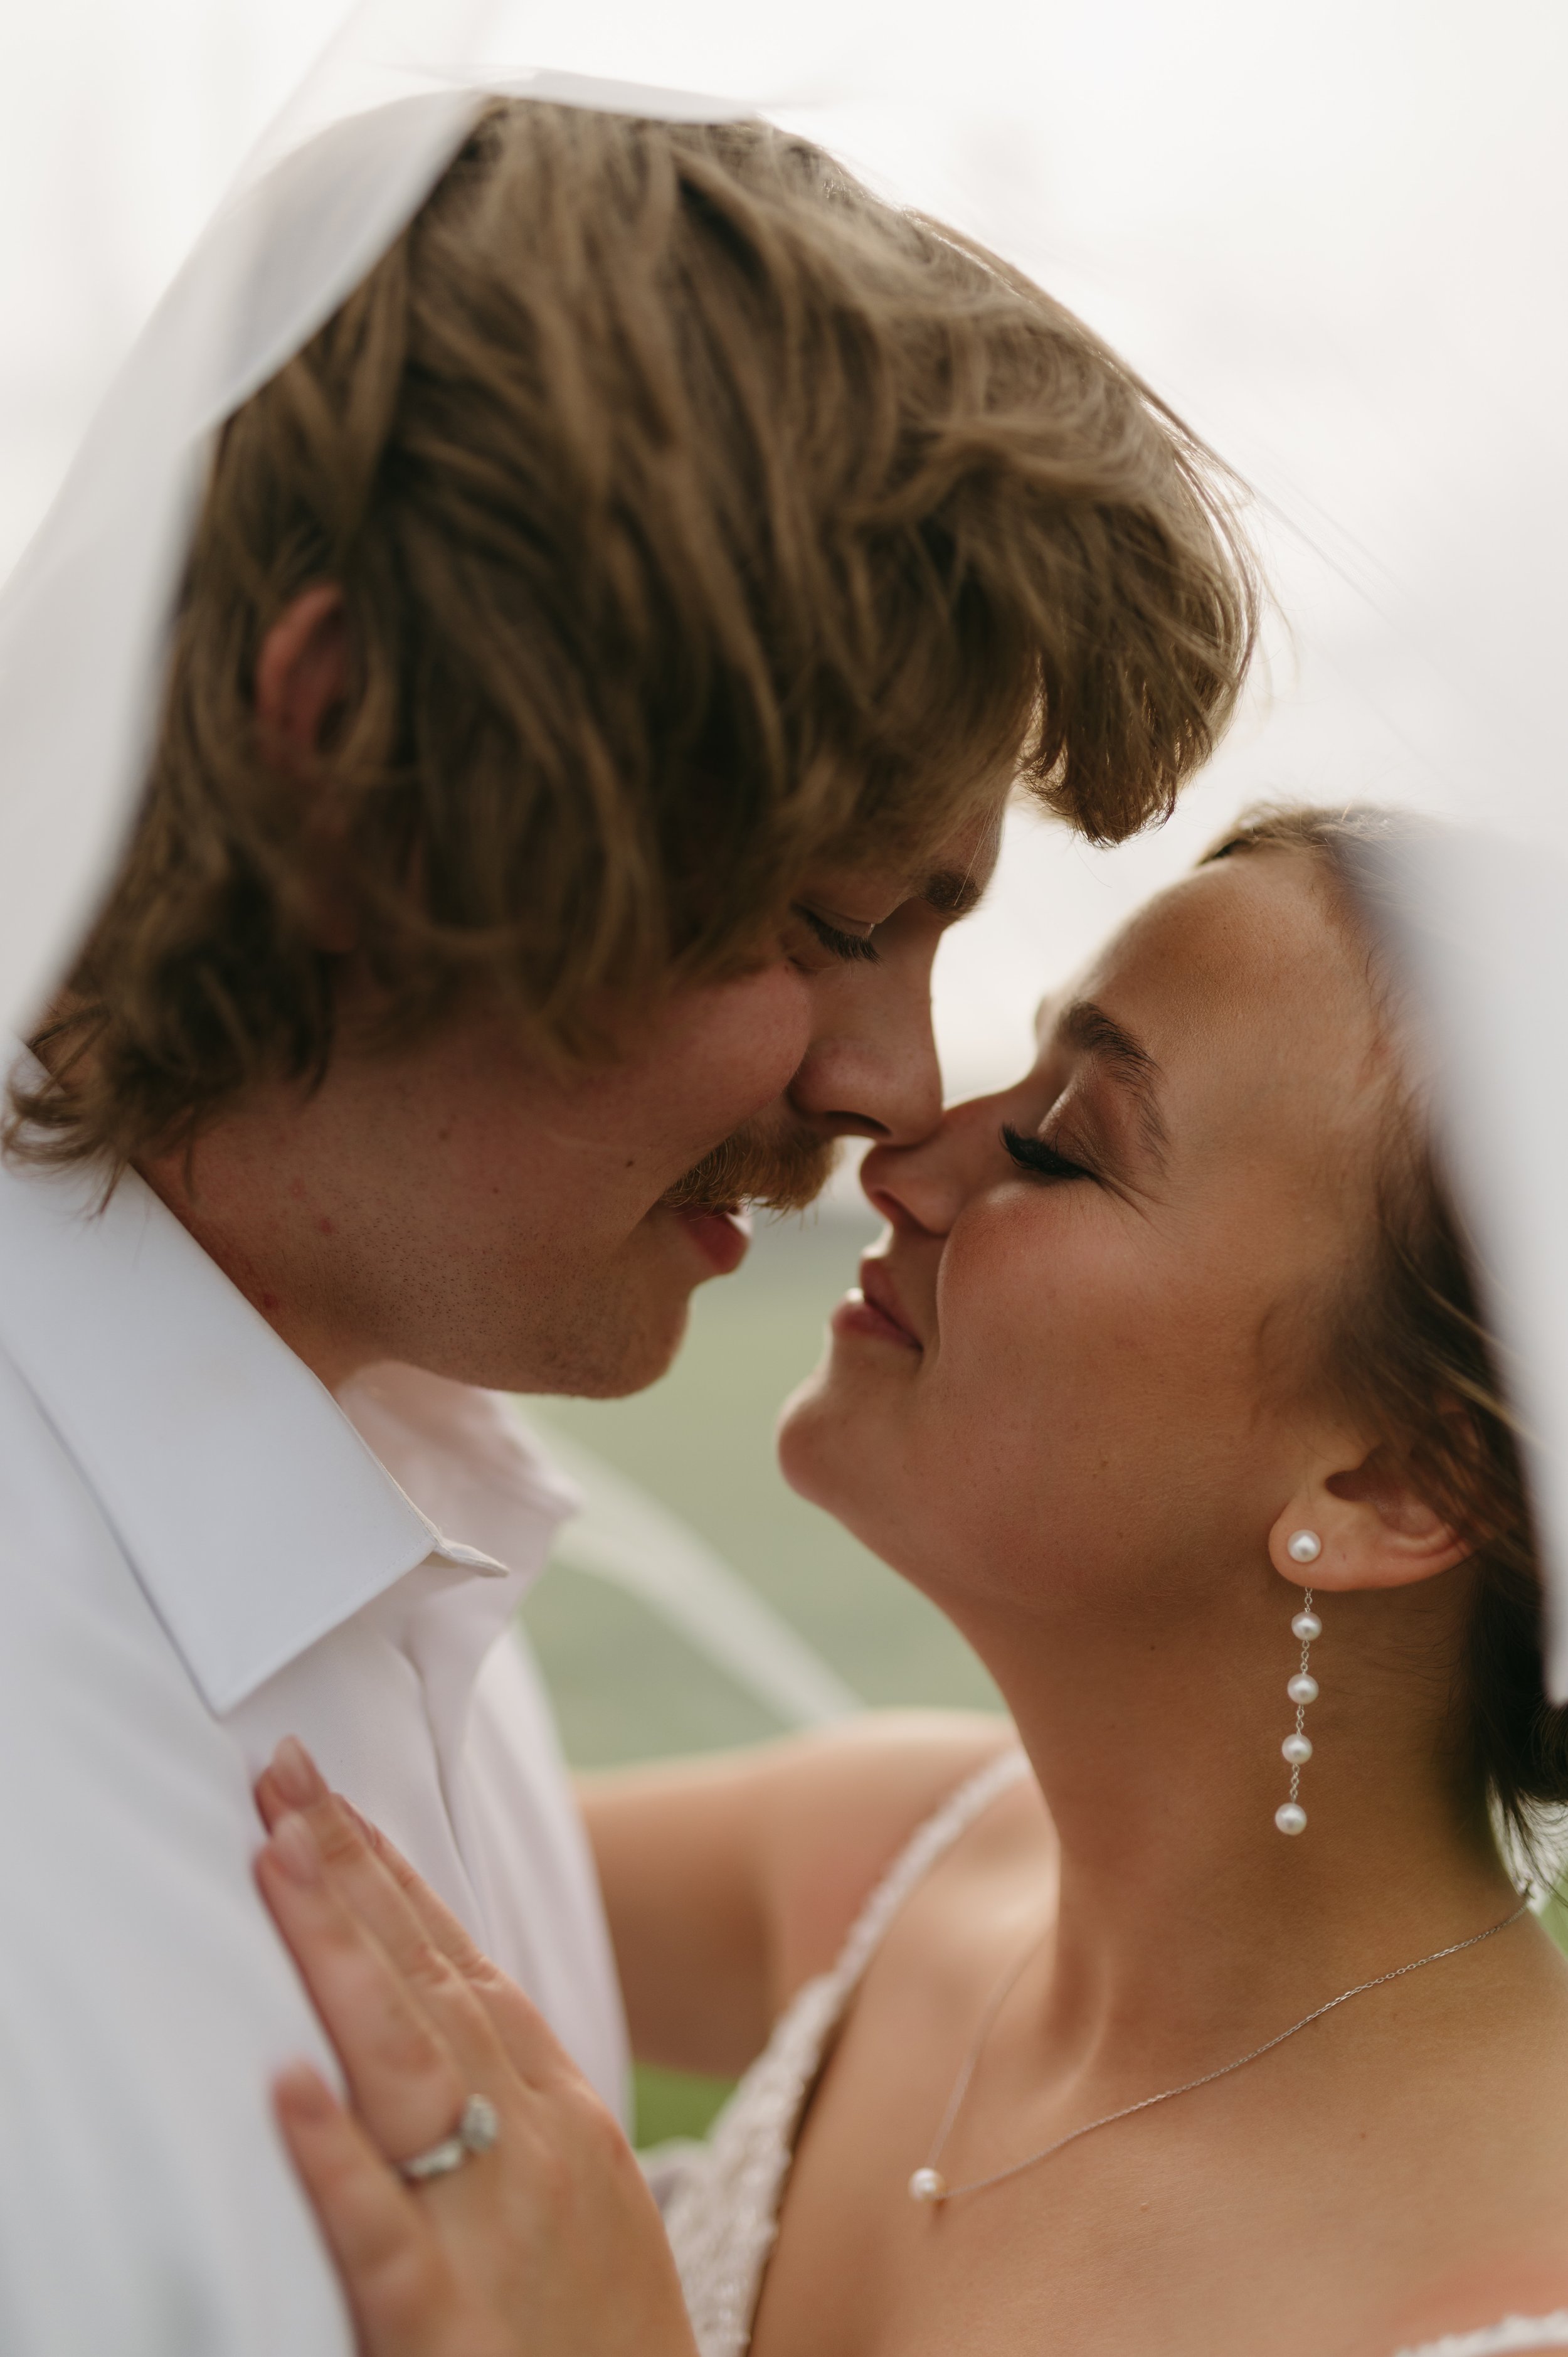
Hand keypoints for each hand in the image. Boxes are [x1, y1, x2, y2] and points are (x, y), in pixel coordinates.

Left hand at [254, 1740, 698, 2356]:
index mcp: (562, 2108)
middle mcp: (536, 2141)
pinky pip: (380, 2230)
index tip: (328, 1800)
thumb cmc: (601, 2331)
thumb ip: (511, 2096)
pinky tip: (284, 2091)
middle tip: (282, 1778)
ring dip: (337, 1955)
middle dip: (351, 1872)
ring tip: (275, 1864)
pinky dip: (332, 2157)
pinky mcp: (445, 2325)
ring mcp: (496, 2224)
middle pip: (427, 1981)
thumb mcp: (578, 2187)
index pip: (463, 1964)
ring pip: (404, 2065)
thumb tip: (436, 2001)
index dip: (391, 1875)